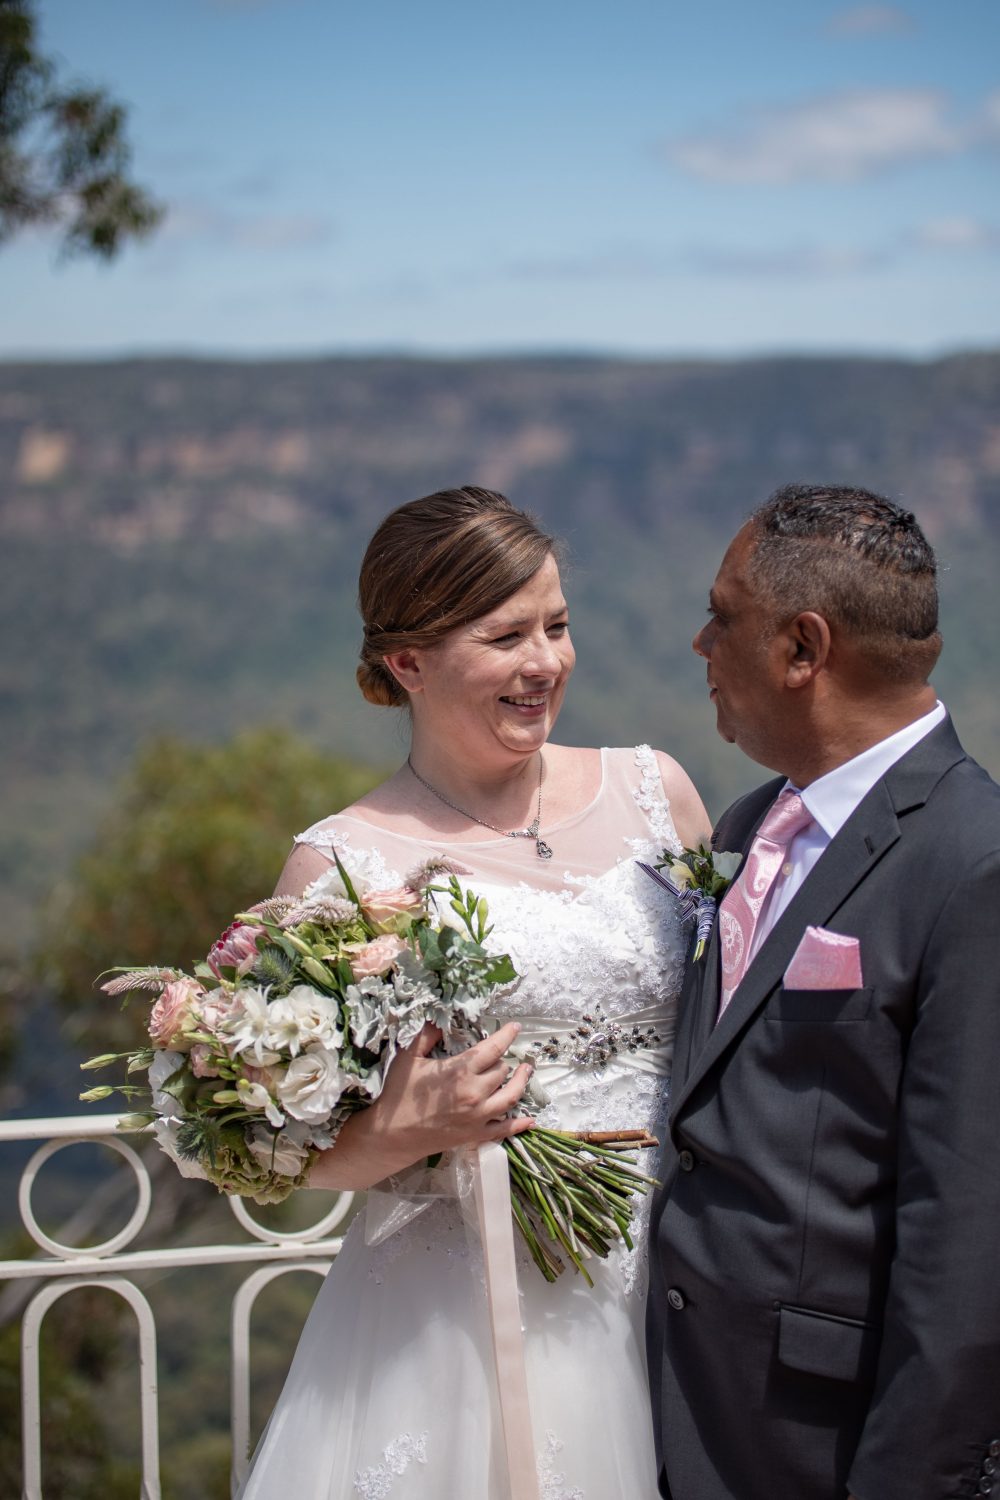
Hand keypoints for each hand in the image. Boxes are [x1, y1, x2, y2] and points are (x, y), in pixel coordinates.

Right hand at [308, 1021, 534, 1190]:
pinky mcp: (476, 1135)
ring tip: (526, 1071)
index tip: (514, 1028)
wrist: (392, 1135)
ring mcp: (478, 1116)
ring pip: (512, 1096)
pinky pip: (505, 1129)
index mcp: (460, 1070)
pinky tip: (530, 1119)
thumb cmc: (399, 1094)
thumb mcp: (409, 1058)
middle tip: (501, 1056)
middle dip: (503, 1060)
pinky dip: (520, 1124)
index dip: (506, 1035)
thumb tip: (440, 1019)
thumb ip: (426, 1035)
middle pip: (502, 1071)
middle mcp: (475, 1092)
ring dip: (521, 1082)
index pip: (493, 1048)